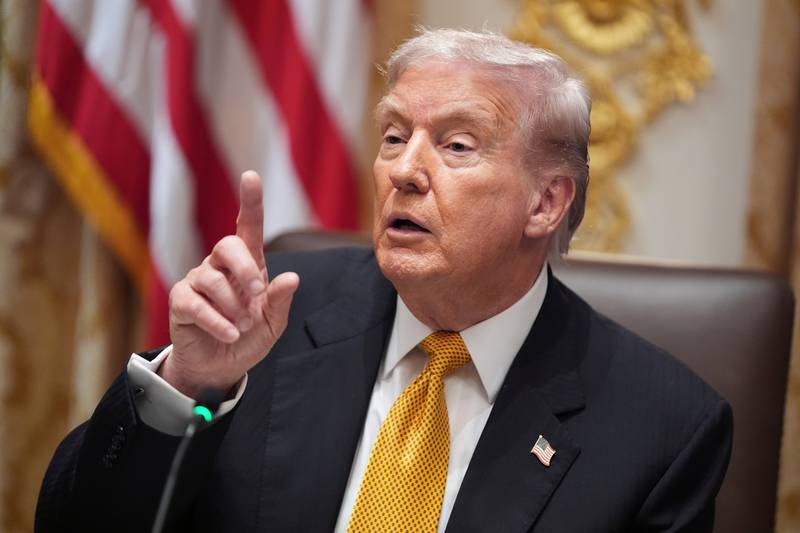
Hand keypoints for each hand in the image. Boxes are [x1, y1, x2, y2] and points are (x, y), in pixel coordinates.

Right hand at [161, 171, 299, 397]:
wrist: (221, 368)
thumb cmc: (248, 338)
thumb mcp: (272, 323)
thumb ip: (280, 301)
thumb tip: (292, 277)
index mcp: (248, 265)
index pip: (248, 227)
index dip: (250, 202)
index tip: (251, 176)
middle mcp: (220, 266)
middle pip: (227, 245)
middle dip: (245, 269)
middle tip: (257, 296)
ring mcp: (197, 281)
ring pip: (212, 278)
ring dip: (233, 306)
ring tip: (243, 327)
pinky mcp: (180, 302)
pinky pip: (195, 304)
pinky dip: (217, 321)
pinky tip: (230, 334)